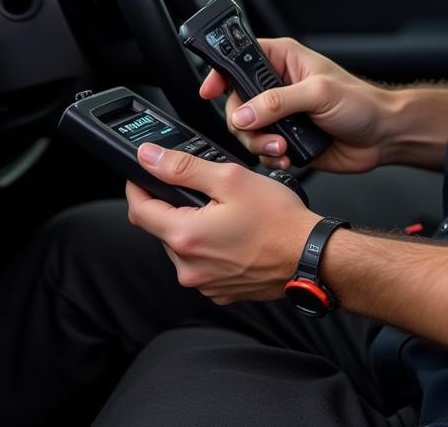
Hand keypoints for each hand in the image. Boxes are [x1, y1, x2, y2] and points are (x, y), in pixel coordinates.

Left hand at [126, 143, 318, 303]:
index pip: (139, 209)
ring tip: (225, 211)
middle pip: (161, 227)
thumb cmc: (279, 220)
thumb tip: (148, 157)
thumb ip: (183, 167)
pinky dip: (210, 246)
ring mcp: (204, 282)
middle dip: (174, 204)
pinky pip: (202, 263)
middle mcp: (188, 267)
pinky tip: (234, 233)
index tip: (142, 172)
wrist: (310, 257)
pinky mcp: (219, 290)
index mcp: (185, 236)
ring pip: (182, 245)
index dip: (138, 185)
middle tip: (203, 188)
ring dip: (193, 225)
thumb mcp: (230, 179)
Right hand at [199, 36, 396, 172]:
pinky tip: (289, 158)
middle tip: (262, 131)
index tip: (209, 89)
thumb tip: (244, 113)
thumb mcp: (318, 93)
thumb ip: (277, 102)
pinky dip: (269, 159)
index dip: (221, 73)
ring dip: (259, 144)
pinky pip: (261, 150)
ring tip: (282, 149)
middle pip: (236, 102)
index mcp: (284, 60)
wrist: (383, 136)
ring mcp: (281, 114)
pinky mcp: (286, 139)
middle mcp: (278, 86)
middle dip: (244, 122)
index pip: (240, 58)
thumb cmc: (361, 102)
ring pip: (245, 130)